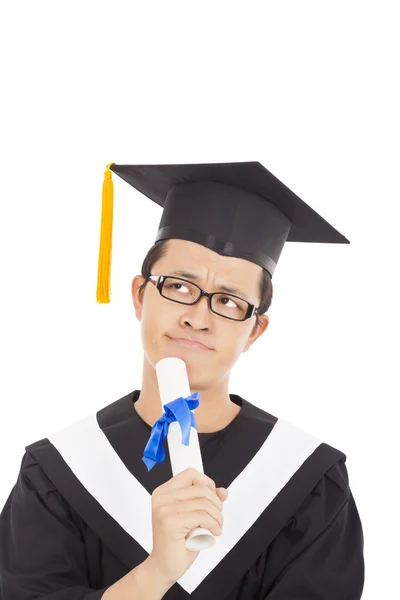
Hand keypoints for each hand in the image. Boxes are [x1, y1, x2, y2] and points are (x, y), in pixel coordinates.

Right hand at [147, 467, 228, 584]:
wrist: (163, 566)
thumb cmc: (178, 542)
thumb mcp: (194, 516)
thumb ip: (207, 500)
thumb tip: (222, 491)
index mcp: (164, 492)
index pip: (191, 474)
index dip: (207, 483)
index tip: (213, 498)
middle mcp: (162, 497)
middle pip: (200, 488)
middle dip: (216, 503)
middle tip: (218, 517)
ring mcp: (164, 509)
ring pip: (204, 503)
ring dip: (217, 516)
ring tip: (216, 527)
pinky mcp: (170, 523)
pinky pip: (202, 517)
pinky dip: (213, 525)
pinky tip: (213, 533)